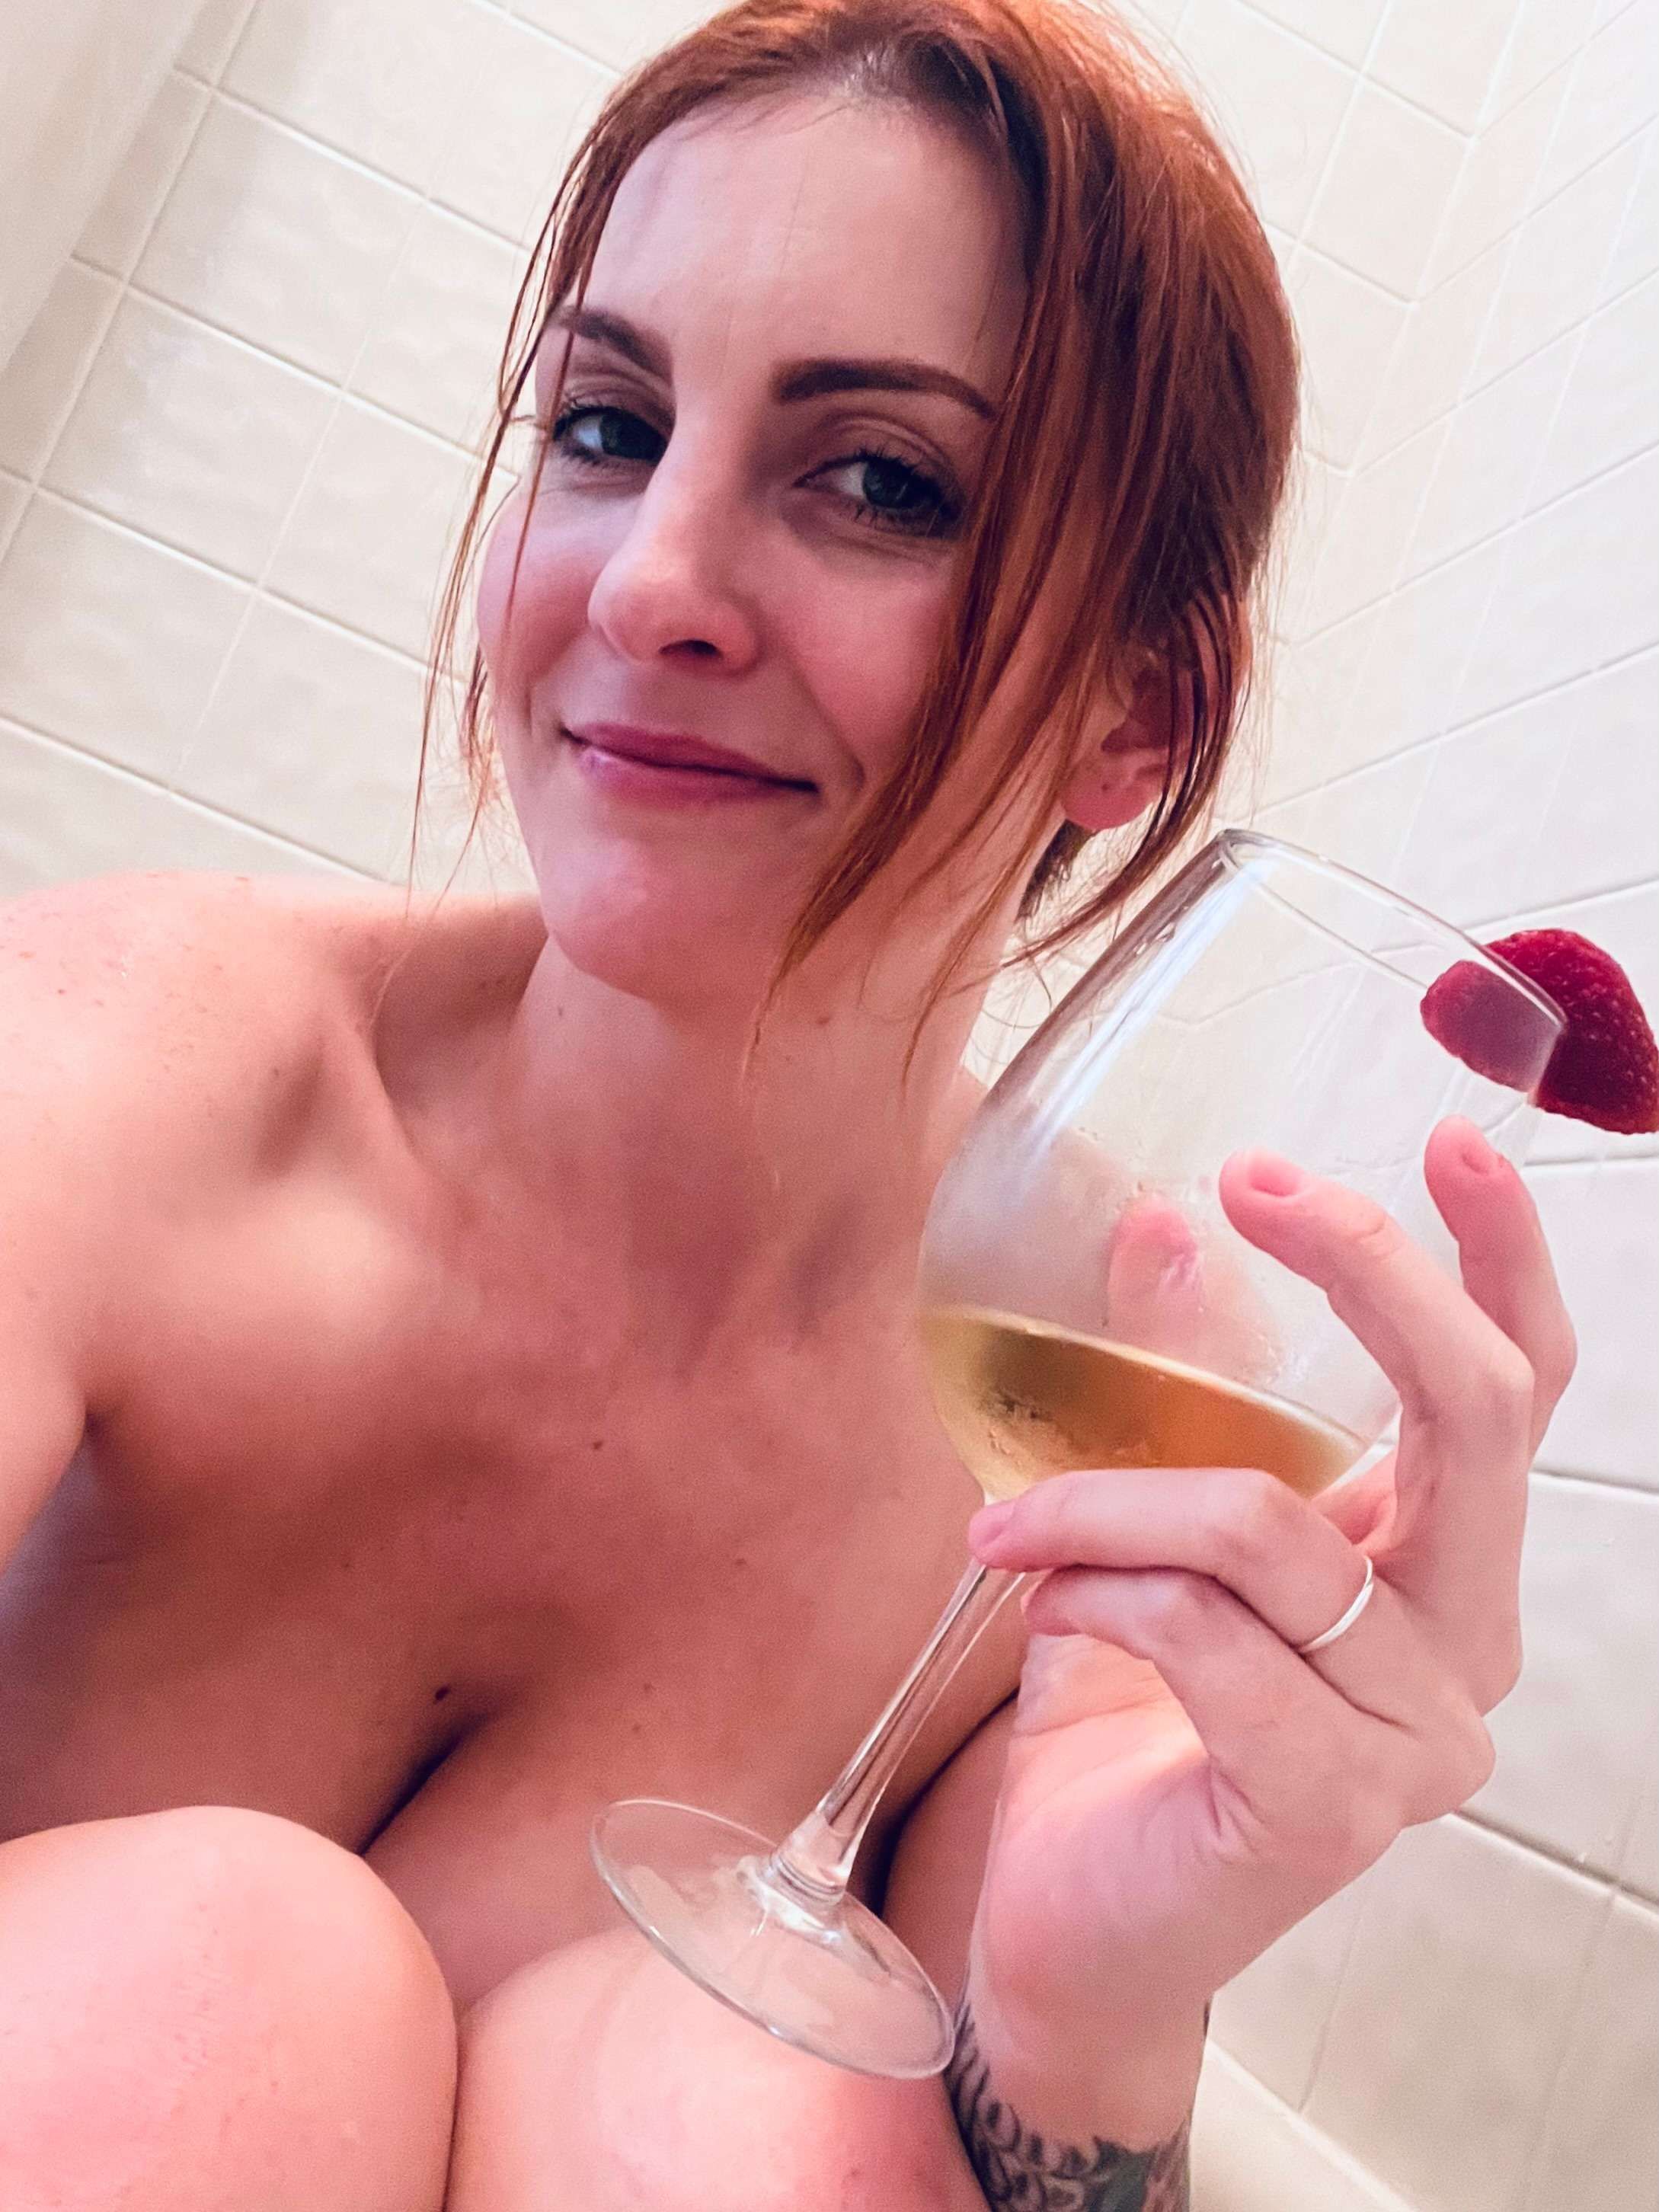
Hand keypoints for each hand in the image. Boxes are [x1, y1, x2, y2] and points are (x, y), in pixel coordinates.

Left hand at [958, 1116, 1575, 2127]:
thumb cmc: (1119, 1717)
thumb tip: (1167, 1219)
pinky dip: (1099, 1592)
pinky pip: (1209, 1633)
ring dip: (1112, 1496)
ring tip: (1013, 1527)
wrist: (1066, 1922)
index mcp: (1436, 1570)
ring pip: (1271, 1526)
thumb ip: (1178, 1386)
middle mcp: (1462, 1650)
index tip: (1450, 1138)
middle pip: (1474, 1415)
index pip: (1519, 1393)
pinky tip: (1043, 1609)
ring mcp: (1414, 1739)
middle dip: (1369, 1274)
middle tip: (1254, 1184)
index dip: (1501, 1261)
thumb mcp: (1142, 1522)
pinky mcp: (1332, 1809)